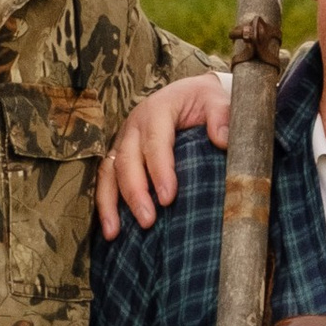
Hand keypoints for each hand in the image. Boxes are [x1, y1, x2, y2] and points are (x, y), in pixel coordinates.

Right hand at [98, 73, 233, 234]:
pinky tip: (109, 228)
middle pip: (127, 159)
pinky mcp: (119, 154)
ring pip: (109, 171)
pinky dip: (104, 203)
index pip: (155, 142)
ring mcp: (123, 140)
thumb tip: (222, 140)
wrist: (190, 94)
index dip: (159, 170)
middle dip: (135, 192)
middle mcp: (135, 124)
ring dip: (111, 202)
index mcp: (158, 109)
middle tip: (148, 221)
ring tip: (115, 232)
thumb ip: (221, 115)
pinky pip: (106, 179)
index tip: (168, 198)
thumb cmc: (203, 100)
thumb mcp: (216, 99)